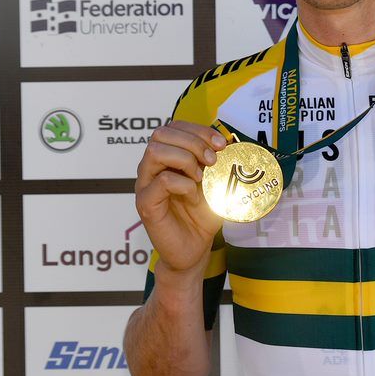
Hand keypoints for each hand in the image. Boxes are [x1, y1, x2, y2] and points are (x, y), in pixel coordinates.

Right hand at [135, 120, 226, 275]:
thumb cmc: (202, 215)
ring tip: (200, 176)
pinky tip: (193, 195)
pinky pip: (161, 181)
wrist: (195, 249)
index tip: (221, 143)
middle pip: (161, 133)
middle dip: (193, 141)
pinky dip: (183, 184)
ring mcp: (146, 184)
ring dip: (184, 158)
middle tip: (212, 160)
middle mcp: (151, 167)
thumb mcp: (214, 182)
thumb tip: (228, 141)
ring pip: (155, 151)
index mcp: (166, 158)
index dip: (198, 130)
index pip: (174, 126)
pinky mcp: (146, 204)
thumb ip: (216, 162)